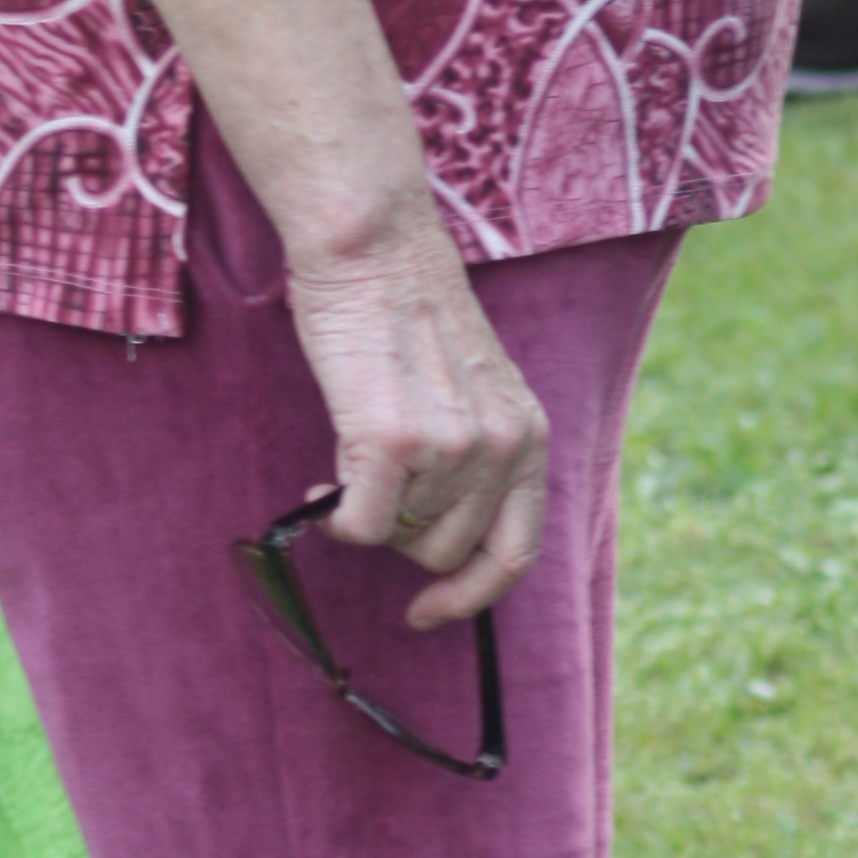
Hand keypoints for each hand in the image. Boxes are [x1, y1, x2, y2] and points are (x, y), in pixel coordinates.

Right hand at [287, 211, 549, 630]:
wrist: (374, 247)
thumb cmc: (409, 313)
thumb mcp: (476, 389)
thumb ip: (475, 457)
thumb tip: (437, 542)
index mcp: (530, 433)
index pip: (517, 552)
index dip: (472, 595)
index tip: (426, 609)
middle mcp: (503, 444)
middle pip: (446, 553)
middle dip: (403, 534)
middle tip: (377, 485)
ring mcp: (452, 445)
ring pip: (398, 541)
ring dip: (369, 513)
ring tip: (355, 458)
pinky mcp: (395, 441)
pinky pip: (360, 528)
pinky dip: (336, 516)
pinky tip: (327, 480)